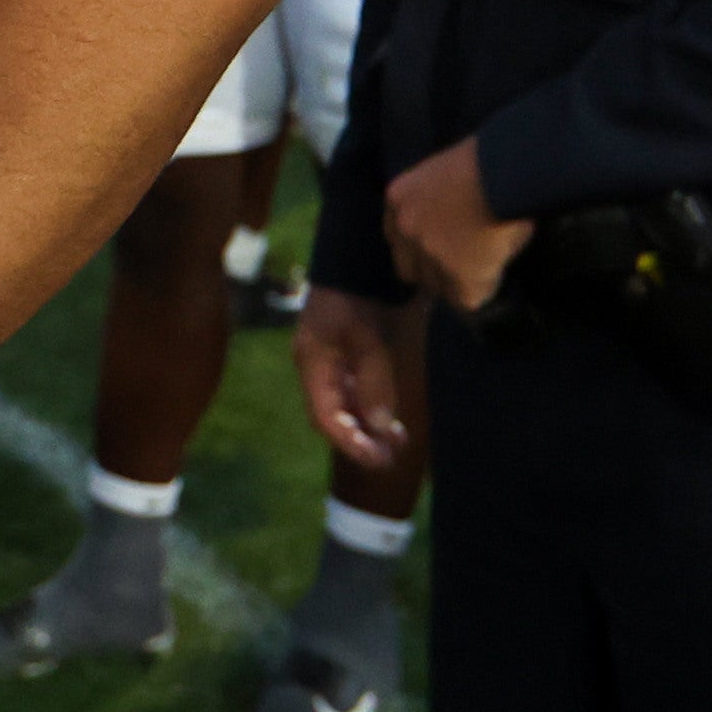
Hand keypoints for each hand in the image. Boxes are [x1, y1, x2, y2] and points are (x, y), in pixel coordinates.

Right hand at [293, 286, 410, 468]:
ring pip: (345, 405)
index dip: (351, 443)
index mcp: (313, 362)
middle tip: (393, 455)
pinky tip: (392, 416)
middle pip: (332, 414)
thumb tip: (382, 427)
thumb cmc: (362, 292)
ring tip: (398, 440)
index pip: (325, 417)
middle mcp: (318, 364)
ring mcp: (332, 357)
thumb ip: (374, 382)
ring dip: (368, 426)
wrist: (366, 252)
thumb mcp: (368, 338)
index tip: (381, 459)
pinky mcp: (350, 350)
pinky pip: (355, 390)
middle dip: (361, 438)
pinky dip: (372, 408)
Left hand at [384, 137, 533, 311]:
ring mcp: (429, 255)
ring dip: (459, 284)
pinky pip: (468, 299)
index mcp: (397, 199)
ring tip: (486, 270)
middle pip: (409, 270)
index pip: (397, 239)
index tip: (440, 250)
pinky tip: (499, 273)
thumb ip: (437, 203)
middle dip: (432, 273)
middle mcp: (405, 229)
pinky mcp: (459, 277)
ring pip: (439, 288)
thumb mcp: (444, 176)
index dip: (417, 249)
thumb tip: (452, 226)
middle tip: (461, 267)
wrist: (506, 172)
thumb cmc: (486, 160)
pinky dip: (485, 290)